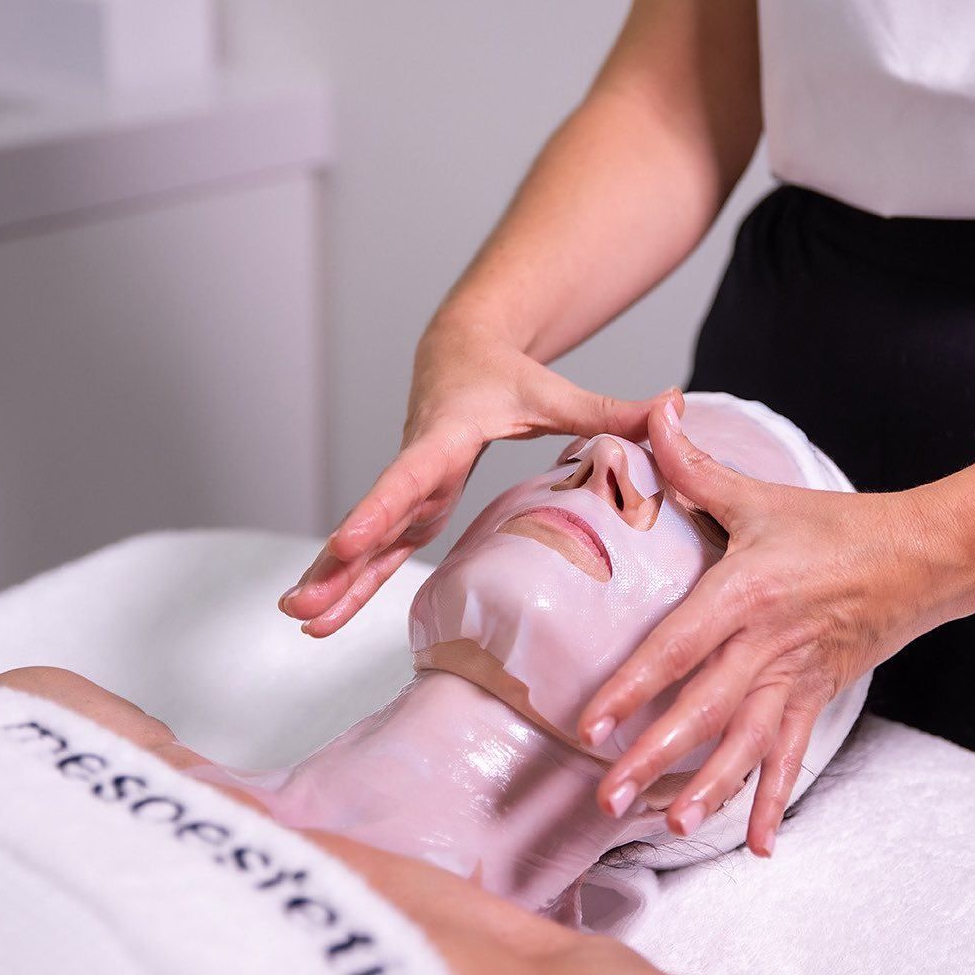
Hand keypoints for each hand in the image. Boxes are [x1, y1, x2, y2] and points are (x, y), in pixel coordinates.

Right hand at [280, 318, 682, 636]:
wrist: (457, 354)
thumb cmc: (507, 375)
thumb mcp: (557, 394)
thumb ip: (615, 410)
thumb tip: (676, 405)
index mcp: (447, 436)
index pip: (410, 475)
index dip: (379, 507)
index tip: (349, 541)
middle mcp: (417, 465)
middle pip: (373, 517)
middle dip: (338, 562)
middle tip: (300, 604)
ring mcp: (410, 490)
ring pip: (366, 541)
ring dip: (332, 580)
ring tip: (298, 620)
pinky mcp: (412, 507)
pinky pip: (379, 551)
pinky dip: (350, 580)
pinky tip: (324, 615)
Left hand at [580, 400, 954, 856]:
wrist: (918, 556)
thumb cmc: (833, 527)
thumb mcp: (760, 494)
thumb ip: (696, 463)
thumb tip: (653, 411)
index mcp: (745, 594)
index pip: (677, 647)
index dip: (632, 687)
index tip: (592, 724)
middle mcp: (768, 646)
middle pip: (705, 711)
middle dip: (655, 758)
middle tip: (609, 798)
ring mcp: (796, 680)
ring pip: (745, 745)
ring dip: (707, 790)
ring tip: (667, 826)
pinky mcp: (817, 697)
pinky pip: (791, 756)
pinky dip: (773, 799)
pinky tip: (756, 841)